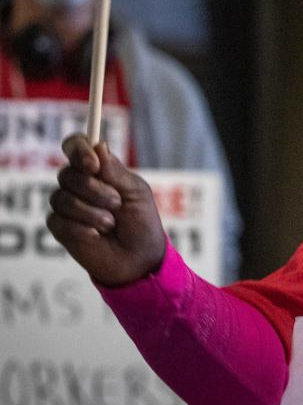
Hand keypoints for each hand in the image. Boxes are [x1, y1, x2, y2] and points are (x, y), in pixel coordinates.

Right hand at [46, 134, 166, 286]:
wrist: (139, 258)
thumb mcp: (136, 193)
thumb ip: (115, 172)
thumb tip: (98, 145)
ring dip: (91, 213)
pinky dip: (82, 229)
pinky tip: (96, 235)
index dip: (78, 150)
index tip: (92, 165)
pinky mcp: (60, 227)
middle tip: (117, 204)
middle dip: (94, 191)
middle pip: (67, 174)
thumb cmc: (141, 222)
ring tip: (111, 224)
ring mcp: (66, 205)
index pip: (75, 146)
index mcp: (97, 170)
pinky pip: (59, 221)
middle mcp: (78, 184)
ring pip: (61, 198)